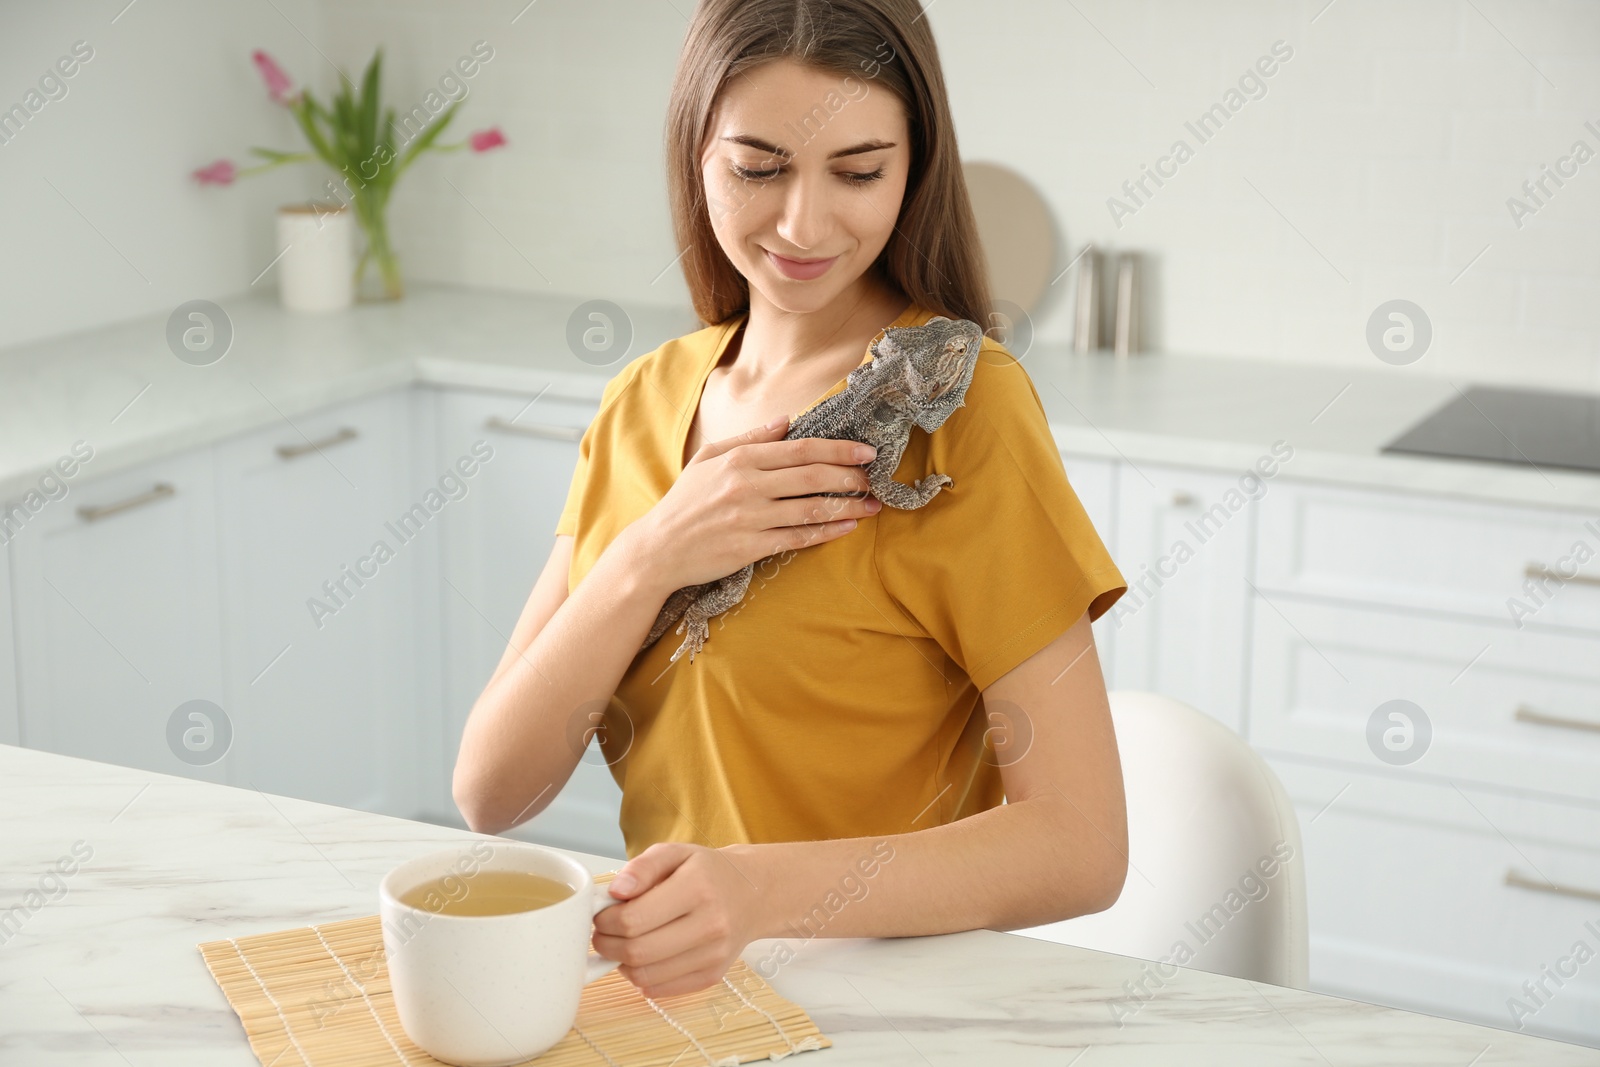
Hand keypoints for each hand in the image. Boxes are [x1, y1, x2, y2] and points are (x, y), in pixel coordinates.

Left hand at [591, 842, 767, 997]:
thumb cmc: (708, 873)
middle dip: (607, 944)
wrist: (753, 895)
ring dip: (621, 963)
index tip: (601, 914)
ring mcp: (713, 955)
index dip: (605, 920)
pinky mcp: (712, 976)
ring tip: (622, 943)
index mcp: (697, 888)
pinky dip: (641, 976)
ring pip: (645, 975)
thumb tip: (615, 892)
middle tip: (603, 932)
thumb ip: (642, 867)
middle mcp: (710, 925)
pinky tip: (643, 957)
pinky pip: (661, 989)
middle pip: (637, 950)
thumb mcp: (675, 853)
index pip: (634, 918)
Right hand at [630, 418, 882, 593]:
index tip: (866, 452)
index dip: (838, 449)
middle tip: (874, 479)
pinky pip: (798, 538)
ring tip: (872, 506)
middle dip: (850, 476)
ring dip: (847, 506)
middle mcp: (747, 485)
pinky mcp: (750, 548)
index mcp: (739, 459)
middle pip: (812, 476)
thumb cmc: (684, 502)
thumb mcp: (709, 458)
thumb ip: (749, 439)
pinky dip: (826, 533)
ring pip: (810, 509)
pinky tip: (847, 527)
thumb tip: (786, 420)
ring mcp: (750, 518)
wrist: (658, 548)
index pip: (800, 449)